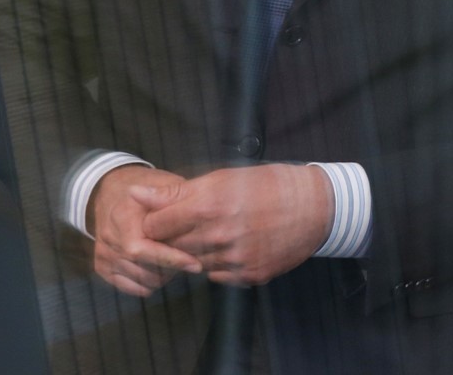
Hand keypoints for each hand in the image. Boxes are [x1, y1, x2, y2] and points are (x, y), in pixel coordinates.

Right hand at [88, 165, 202, 296]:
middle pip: (142, 269)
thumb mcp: (163, 183)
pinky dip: (148, 283)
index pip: (142, 250)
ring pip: (139, 280)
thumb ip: (175, 199)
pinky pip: (129, 286)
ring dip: (162, 277)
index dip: (171, 259)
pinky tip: (161, 269)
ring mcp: (104, 254)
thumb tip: (194, 209)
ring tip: (177, 261)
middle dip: (171, 270)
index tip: (195, 264)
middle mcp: (109, 238)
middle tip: (191, 262)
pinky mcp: (102, 266)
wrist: (112, 190)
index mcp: (123, 217)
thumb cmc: (146, 186)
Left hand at [134, 164, 333, 285]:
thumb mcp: (224, 178)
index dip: (155, 221)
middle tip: (188, 226)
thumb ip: (177, 191)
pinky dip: (218, 263)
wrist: (317, 207)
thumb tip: (135, 195)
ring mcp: (235, 259)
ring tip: (214, 234)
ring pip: (193, 264)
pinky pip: (217, 276)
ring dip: (196, 252)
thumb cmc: (270, 185)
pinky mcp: (249, 275)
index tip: (163, 217)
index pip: (156, 226)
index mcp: (210, 205)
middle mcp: (220, 236)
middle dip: (173, 238)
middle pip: (171, 248)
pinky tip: (232, 246)